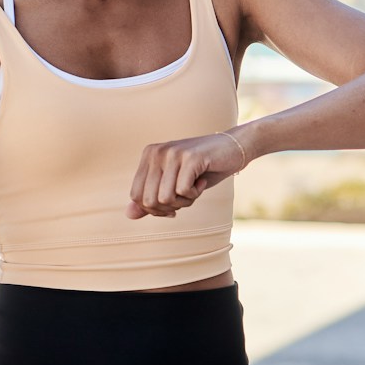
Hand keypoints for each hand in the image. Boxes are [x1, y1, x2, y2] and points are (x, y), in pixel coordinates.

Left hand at [126, 129, 246, 218]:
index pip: (136, 195)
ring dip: (184, 201)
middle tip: (186, 196)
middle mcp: (156, 152)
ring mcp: (172, 153)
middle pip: (148, 200)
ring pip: (165, 198)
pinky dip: (195, 194)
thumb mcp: (175, 185)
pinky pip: (183, 191)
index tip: (173, 204)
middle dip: (169, 207)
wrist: (235, 148)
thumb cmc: (204, 169)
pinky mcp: (190, 158)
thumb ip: (152, 198)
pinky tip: (202, 181)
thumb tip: (128, 215)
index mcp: (148, 156)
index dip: (154, 208)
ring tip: (195, 188)